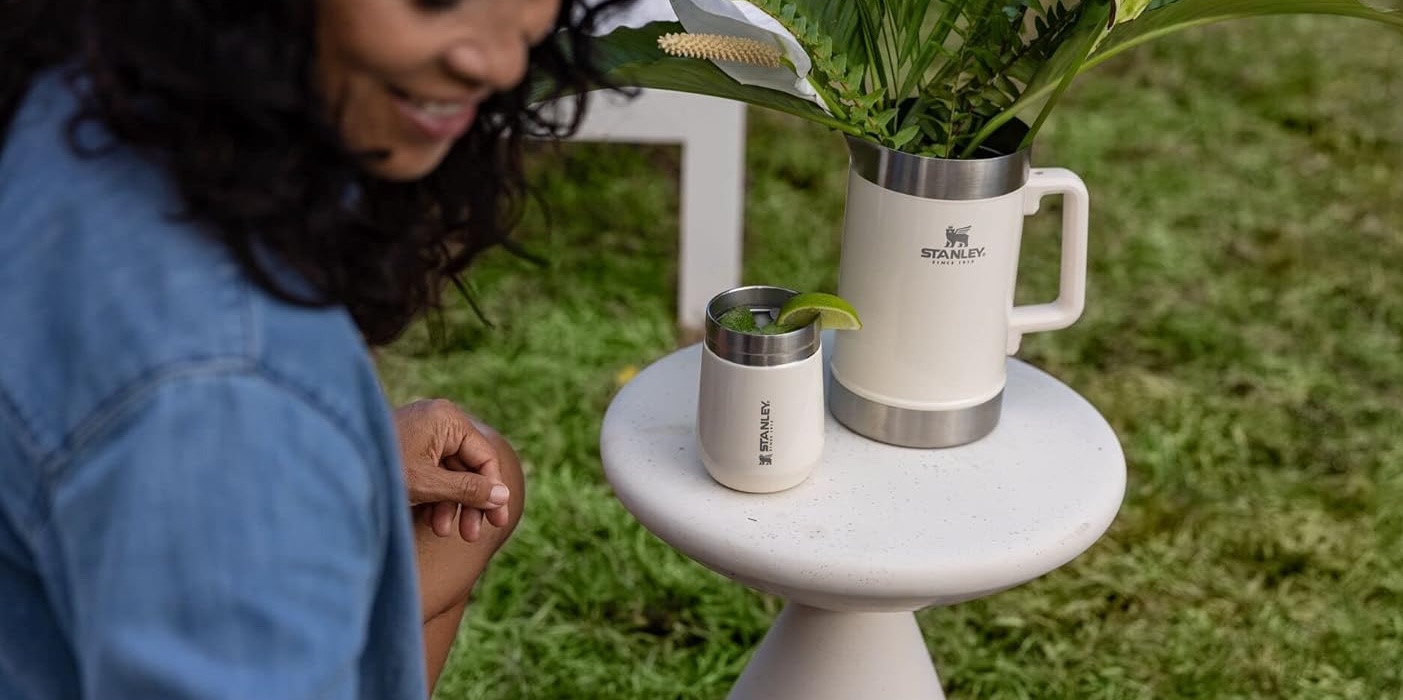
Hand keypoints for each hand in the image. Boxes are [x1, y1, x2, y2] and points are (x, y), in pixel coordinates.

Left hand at [393, 399, 510, 542]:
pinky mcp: (408, 448)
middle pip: (468, 466)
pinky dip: (434, 497)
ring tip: (442, 532)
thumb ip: (468, 490)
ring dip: (450, 505)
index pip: (484, 457)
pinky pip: (432, 473)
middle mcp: (437, 420)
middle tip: (472, 535)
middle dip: (469, 503)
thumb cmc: (380, 469)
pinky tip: (431, 522)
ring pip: (450, 473)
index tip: (497, 522)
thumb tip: (503, 496)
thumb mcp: (428, 485)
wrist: (329, 465)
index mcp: (447, 418)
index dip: (493, 492)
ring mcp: (422, 433)